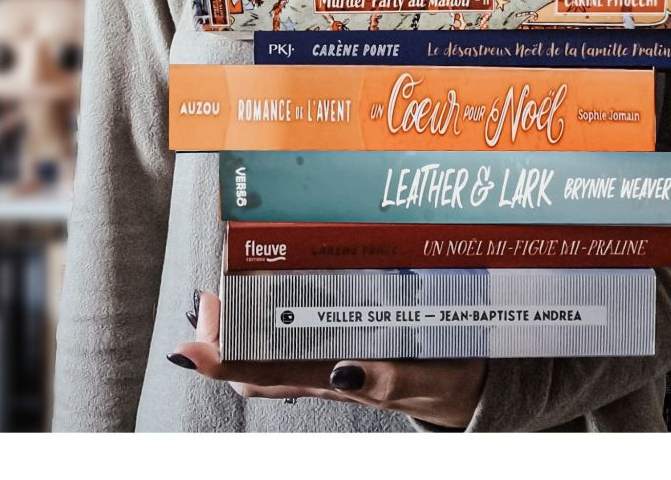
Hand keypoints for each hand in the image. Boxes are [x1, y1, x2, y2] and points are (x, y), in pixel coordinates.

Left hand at [168, 290, 486, 429]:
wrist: (477, 383)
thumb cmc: (450, 376)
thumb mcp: (427, 377)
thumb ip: (386, 376)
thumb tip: (340, 371)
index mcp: (340, 379)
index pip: (265, 374)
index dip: (223, 359)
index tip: (193, 342)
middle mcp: (327, 369)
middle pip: (258, 360)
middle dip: (224, 335)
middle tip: (205, 299)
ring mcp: (336, 357)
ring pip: (275, 348)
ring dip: (243, 323)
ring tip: (223, 290)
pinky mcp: (352, 341)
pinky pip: (305, 335)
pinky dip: (280, 312)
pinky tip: (274, 286)